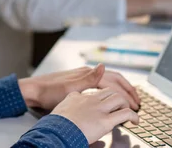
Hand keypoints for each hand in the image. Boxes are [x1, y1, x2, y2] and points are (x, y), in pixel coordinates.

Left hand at [18, 63, 139, 110]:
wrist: (32, 91)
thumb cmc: (49, 92)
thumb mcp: (70, 87)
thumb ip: (88, 78)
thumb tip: (103, 66)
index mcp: (87, 74)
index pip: (114, 82)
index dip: (127, 94)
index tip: (136, 105)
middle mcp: (87, 74)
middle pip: (114, 80)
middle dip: (128, 90)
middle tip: (138, 102)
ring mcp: (82, 78)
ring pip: (108, 82)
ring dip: (120, 90)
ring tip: (129, 99)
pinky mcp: (78, 84)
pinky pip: (100, 86)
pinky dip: (109, 91)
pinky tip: (109, 97)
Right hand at [52, 87, 138, 143]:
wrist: (54, 130)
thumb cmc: (55, 122)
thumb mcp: (61, 104)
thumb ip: (71, 99)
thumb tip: (75, 96)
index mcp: (79, 95)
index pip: (96, 87)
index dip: (106, 92)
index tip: (110, 97)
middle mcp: (90, 99)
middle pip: (110, 89)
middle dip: (120, 94)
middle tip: (125, 102)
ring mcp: (98, 109)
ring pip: (119, 98)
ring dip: (127, 103)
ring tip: (131, 110)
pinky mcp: (104, 121)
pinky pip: (124, 114)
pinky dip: (133, 116)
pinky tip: (135, 120)